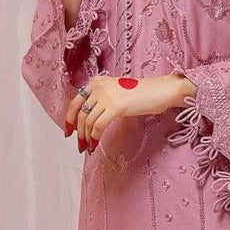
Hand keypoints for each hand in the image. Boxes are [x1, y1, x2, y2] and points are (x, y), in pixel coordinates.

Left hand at [64, 73, 192, 150]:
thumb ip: (101, 99)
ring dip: (86, 138)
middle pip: (81, 114)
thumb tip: (90, 119)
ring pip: (88, 121)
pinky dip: (94, 138)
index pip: (76, 102)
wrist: (161, 90)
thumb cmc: (143, 93)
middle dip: (78, 132)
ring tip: (88, 148)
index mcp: (96, 82)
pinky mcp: (115, 106)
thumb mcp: (116, 91)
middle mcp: (98, 87)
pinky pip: (98, 126)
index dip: (69, 119)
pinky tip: (95, 145)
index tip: (69, 132)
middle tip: (80, 145)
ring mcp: (106, 96)